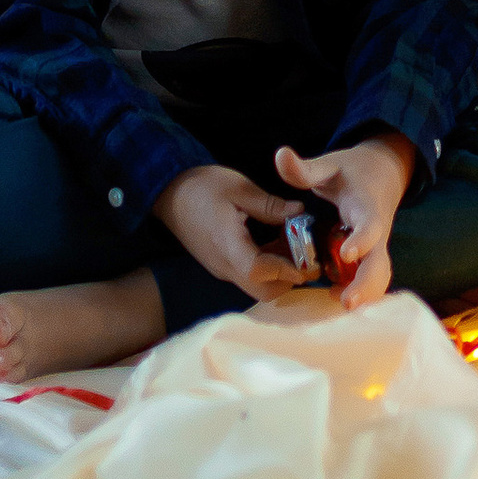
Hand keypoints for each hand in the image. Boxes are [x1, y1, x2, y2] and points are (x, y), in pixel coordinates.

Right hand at [158, 160, 300, 301]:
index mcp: (228, 247)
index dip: (287, 270)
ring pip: (258, 286)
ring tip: (294, 242)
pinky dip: (268, 266)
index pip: (260, 273)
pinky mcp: (221, 265)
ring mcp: (222, 268)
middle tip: (305, 252)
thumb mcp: (239, 188)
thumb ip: (270, 205)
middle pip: (263, 291)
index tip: (308, 258)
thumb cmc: (201, 187)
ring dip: (280, 272)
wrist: (168, 194)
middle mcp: (224, 266)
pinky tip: (277, 241)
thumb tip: (299, 212)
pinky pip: (249, 275)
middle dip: (289, 277)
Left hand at [275, 134, 416, 308]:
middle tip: (346, 302)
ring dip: (365, 292)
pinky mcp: (370, 255)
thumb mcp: (329, 164)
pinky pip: (371, 277)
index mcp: (366, 206)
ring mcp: (376, 245)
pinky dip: (361, 292)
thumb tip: (280, 155)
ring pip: (379, 274)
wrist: (382, 172)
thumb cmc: (352, 170)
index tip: (346, 253)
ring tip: (341, 305)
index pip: (370, 225)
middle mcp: (377, 230)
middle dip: (366, 283)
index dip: (361, 240)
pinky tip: (337, 300)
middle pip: (380, 261)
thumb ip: (304, 168)